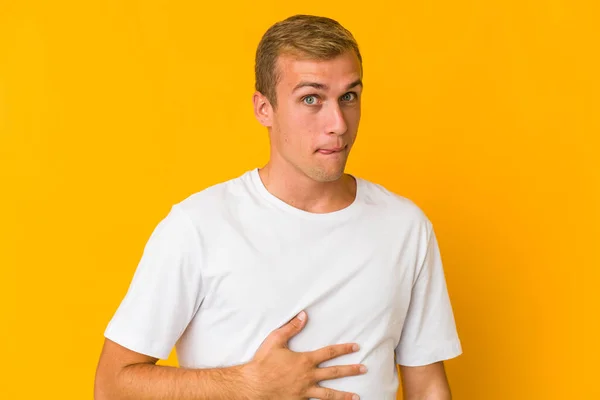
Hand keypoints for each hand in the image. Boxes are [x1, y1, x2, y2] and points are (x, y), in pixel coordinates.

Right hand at [242, 310, 365, 399]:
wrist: (252, 386)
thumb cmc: (263, 362)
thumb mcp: (276, 340)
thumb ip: (291, 327)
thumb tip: (304, 315)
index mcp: (305, 360)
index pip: (329, 353)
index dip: (344, 349)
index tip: (356, 347)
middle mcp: (308, 377)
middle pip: (334, 373)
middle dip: (351, 370)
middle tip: (364, 369)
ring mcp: (304, 391)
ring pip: (329, 394)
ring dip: (344, 396)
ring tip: (356, 397)